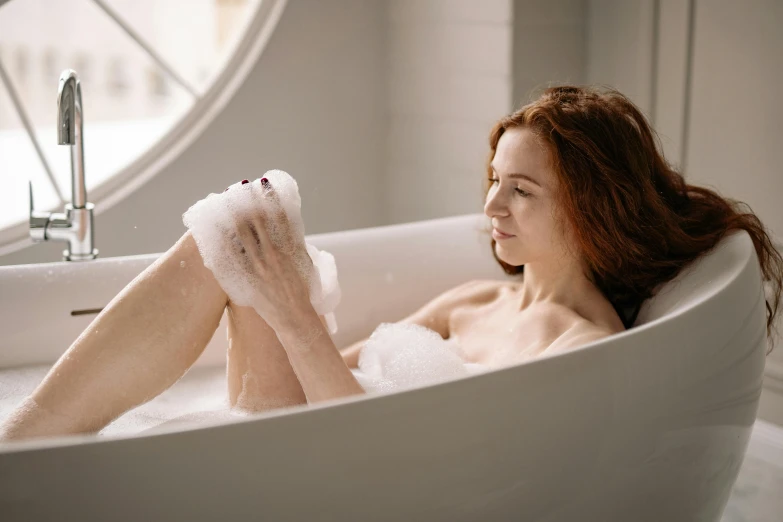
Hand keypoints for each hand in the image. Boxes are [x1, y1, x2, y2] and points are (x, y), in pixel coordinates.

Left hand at [228, 178, 314, 328]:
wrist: (294, 316)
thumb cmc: (300, 290)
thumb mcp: (304, 263)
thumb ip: (295, 244)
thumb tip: (288, 227)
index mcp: (289, 249)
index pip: (279, 218)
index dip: (271, 200)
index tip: (264, 186)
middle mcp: (273, 255)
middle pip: (258, 223)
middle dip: (249, 205)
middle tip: (241, 189)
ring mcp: (259, 266)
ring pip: (244, 236)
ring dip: (235, 218)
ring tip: (227, 203)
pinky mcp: (248, 278)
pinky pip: (233, 257)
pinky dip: (225, 243)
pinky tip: (218, 232)